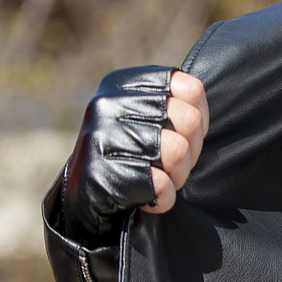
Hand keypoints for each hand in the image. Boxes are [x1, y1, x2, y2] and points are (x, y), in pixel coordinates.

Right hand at [57, 67, 209, 241]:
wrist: (83, 193)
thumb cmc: (127, 151)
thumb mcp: (145, 115)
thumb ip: (174, 102)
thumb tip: (198, 110)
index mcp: (123, 84)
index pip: (190, 90)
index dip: (199, 118)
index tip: (183, 134)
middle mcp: (108, 104)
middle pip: (190, 120)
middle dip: (192, 149)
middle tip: (173, 162)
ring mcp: (103, 138)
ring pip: (178, 152)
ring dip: (178, 175)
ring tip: (162, 177)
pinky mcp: (103, 174)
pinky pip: (161, 185)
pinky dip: (164, 197)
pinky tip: (149, 195)